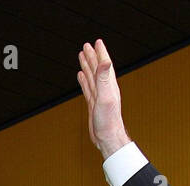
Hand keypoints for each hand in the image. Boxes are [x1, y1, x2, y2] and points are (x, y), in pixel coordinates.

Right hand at [77, 40, 131, 158]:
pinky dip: (84, 81)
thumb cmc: (109, 120)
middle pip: (97, 68)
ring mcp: (99, 96)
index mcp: (109, 85)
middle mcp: (105, 88)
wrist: (107, 138)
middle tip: (87, 46)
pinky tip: (81, 76)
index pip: (104, 64)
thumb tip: (105, 61)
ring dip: (87, 66)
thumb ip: (104, 78)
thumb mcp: (106, 97)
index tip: (97, 42)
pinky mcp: (93, 104)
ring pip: (91, 77)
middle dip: (92, 56)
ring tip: (82, 56)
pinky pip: (88, 88)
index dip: (101, 53)